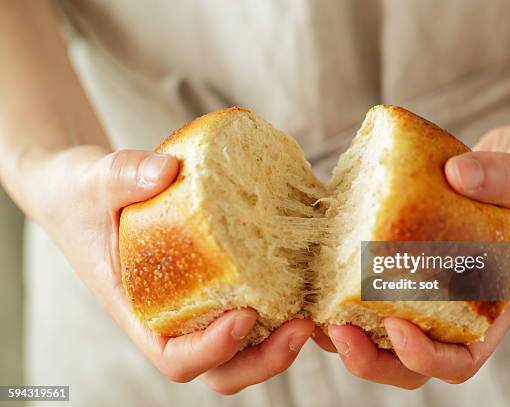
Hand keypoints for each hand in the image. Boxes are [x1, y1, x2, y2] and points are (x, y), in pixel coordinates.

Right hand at [32, 146, 313, 394]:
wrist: (81, 190)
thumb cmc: (81, 194)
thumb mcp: (95, 180)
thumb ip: (125, 174)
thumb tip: (167, 170)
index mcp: (136, 310)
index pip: (174, 357)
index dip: (212, 349)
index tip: (244, 315)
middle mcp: (170, 316)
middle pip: (221, 368)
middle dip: (264, 359)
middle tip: (301, 326)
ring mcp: (194, 303)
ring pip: (243, 347)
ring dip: (280, 339)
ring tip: (313, 310)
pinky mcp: (213, 282)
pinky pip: (251, 305)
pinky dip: (280, 303)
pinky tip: (305, 276)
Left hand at [314, 124, 509, 387]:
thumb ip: (506, 178)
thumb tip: (457, 174)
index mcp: (495, 302)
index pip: (461, 356)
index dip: (426, 357)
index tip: (397, 328)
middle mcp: (458, 298)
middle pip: (409, 351)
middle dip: (368, 353)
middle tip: (333, 328)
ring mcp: (431, 273)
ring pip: (382, 317)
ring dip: (344, 320)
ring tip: (312, 305)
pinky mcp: (410, 243)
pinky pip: (374, 268)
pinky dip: (344, 268)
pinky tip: (320, 251)